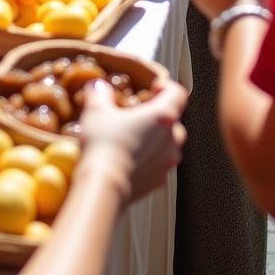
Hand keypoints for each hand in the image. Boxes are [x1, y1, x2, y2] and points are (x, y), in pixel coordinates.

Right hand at [78, 78, 187, 204]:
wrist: (103, 187)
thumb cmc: (104, 146)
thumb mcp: (96, 110)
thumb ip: (100, 92)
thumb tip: (99, 87)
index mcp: (163, 116)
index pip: (178, 93)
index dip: (166, 87)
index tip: (153, 88)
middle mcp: (171, 139)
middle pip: (173, 120)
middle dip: (156, 116)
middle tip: (135, 115)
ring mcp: (167, 162)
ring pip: (167, 144)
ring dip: (154, 139)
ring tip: (130, 138)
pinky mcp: (157, 181)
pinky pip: (158, 164)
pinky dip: (148, 159)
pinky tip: (128, 159)